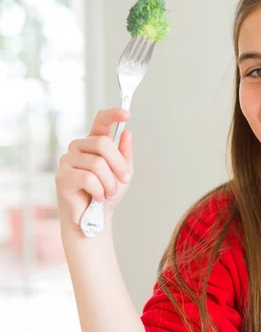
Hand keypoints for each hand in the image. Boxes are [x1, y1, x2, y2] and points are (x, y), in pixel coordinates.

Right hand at [55, 108, 133, 233]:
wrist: (95, 218)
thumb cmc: (107, 192)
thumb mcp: (123, 172)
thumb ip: (124, 154)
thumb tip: (126, 133)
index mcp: (94, 143)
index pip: (100, 121)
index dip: (113, 115)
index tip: (127, 113)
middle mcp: (79, 147)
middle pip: (103, 143)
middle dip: (118, 164)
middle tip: (124, 180)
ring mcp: (68, 160)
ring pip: (97, 164)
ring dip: (110, 183)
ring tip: (109, 193)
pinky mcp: (62, 176)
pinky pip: (88, 178)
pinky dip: (99, 190)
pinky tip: (98, 197)